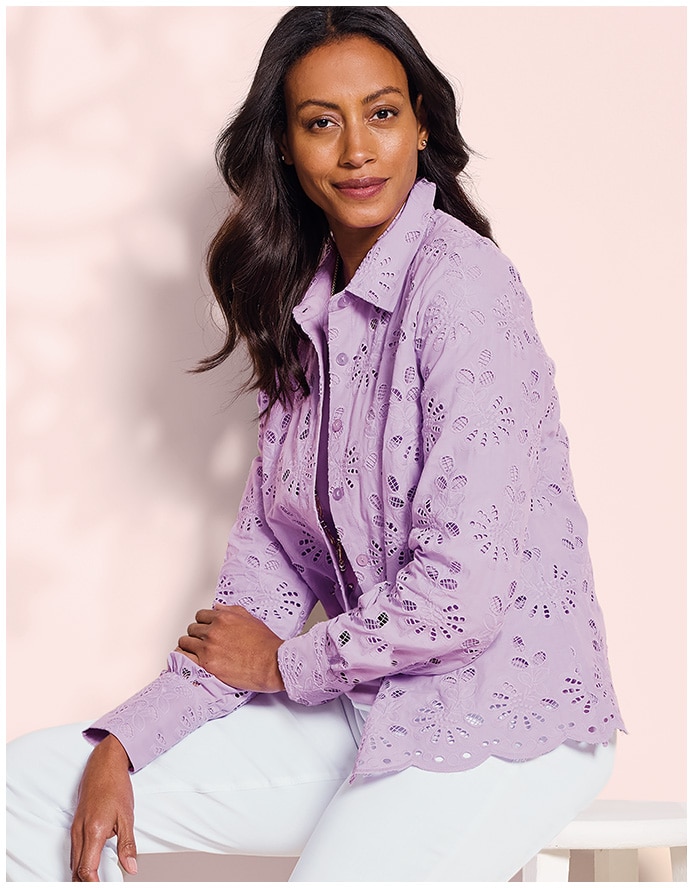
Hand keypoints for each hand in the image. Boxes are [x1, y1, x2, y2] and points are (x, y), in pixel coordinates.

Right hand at [70, 734, 136, 881]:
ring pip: (73, 862)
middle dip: (86, 883)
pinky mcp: (75, 825)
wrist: (104, 765)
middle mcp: (80, 832)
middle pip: (76, 870)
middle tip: (100, 886)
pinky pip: (74, 851)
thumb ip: (128, 845)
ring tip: (96, 882)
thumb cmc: (116, 787)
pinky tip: (89, 868)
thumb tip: (131, 868)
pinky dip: (79, 864)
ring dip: (81, 876)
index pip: (87, 869)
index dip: (94, 884)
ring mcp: (75, 828)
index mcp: (93, 831)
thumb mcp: (127, 816)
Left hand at [176, 604, 284, 691]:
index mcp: (224, 618)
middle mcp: (213, 631)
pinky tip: (190, 660)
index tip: (205, 629)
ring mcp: (208, 648)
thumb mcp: (251, 619)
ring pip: (185, 642)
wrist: (272, 664)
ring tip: (195, 652)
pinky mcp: (207, 664)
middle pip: (192, 629)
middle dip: (197, 635)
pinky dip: (185, 658)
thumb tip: (217, 607)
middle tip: (203, 642)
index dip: (203, 623)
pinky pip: (184, 657)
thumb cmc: (266, 644)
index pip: (201, 616)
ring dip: (189, 646)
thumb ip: (232, 610)